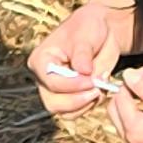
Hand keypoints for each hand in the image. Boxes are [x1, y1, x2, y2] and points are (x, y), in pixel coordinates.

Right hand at [30, 0, 142, 115]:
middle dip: (78, 100)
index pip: (51, 82)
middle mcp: (44, 79)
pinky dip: (90, 106)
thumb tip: (83, 70)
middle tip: (98, 88)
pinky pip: (77, 113)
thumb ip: (83, 53)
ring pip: (65, 112)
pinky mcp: (69, 99)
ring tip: (100, 86)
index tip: (92, 79)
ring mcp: (56, 91)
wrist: (101, 33)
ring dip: (86, 104)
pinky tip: (100, 90)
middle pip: (53, 103)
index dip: (73, 85)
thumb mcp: (86, 35)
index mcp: (41, 60)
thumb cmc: (89, 29)